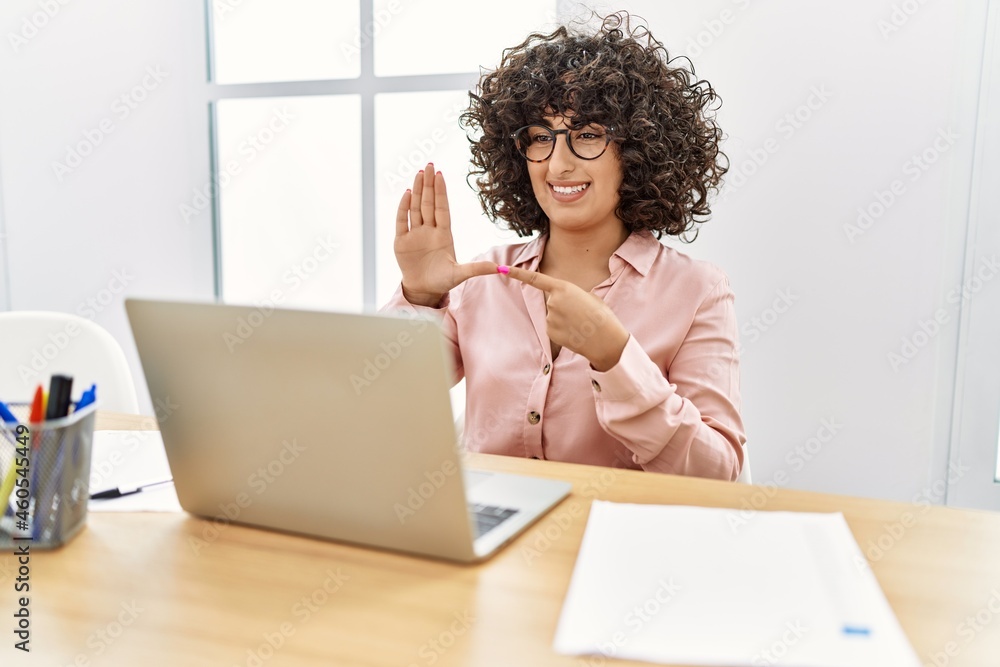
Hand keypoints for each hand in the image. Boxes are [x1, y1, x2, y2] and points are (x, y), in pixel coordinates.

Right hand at [394, 163, 495, 305]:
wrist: (424, 290)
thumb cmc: (443, 281)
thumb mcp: (460, 274)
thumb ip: (477, 269)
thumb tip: (500, 268)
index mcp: (444, 234)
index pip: (442, 208)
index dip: (441, 192)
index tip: (440, 175)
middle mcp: (429, 230)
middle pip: (428, 203)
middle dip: (429, 185)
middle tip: (429, 165)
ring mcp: (415, 234)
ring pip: (415, 208)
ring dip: (417, 191)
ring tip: (419, 173)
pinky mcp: (401, 242)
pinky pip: (402, 221)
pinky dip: (403, 208)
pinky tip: (407, 193)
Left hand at [502, 266, 629, 371]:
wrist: (606, 339)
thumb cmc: (601, 316)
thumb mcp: (588, 297)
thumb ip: (571, 296)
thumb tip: (563, 303)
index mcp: (563, 288)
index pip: (535, 279)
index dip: (518, 273)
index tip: (503, 268)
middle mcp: (553, 302)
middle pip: (551, 301)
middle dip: (563, 307)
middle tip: (581, 314)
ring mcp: (550, 318)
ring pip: (553, 316)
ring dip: (564, 320)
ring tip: (581, 324)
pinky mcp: (550, 332)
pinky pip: (553, 328)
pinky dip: (563, 331)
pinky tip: (575, 333)